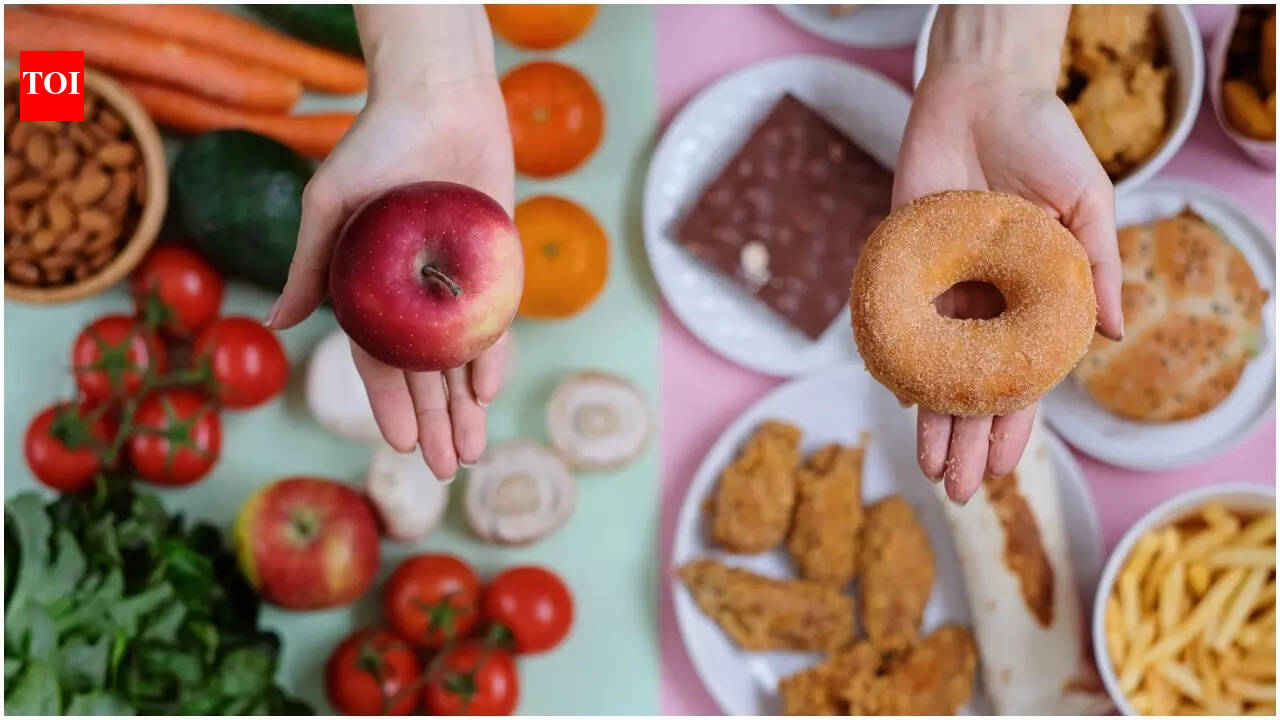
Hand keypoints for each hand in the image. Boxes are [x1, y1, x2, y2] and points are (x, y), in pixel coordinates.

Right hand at [267, 7, 513, 480]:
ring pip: (463, 358)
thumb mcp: (331, 204)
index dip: (390, 403)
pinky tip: (492, 391)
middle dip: (436, 423)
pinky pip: (495, 321)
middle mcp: (415, 294)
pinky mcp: (494, 265)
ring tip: (474, 453)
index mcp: (372, 288)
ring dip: (468, 407)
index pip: (380, 360)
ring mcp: (456, 283)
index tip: (401, 445)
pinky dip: (494, 354)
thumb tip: (285, 323)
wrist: (439, 97)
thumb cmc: (374, 144)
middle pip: (426, 372)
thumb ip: (312, 265)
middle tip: (447, 471)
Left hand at [896, 6, 1121, 502]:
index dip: (1013, 425)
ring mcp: (941, 285)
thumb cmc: (1043, 140)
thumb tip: (1111, 333)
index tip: (1005, 470)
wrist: (980, 91)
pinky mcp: (902, 261)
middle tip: (957, 492)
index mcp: (1031, 295)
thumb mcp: (1085, 202)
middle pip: (973, 385)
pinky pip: (897, 320)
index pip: (1022, 376)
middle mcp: (984, 300)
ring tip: (930, 468)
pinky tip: (899, 399)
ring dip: (931, 418)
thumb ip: (1096, 266)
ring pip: (934, 366)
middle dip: (967, 440)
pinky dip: (897, 359)